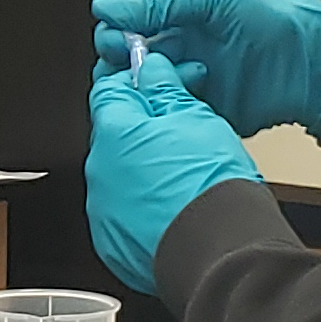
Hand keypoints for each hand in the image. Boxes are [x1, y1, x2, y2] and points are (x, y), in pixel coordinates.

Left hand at [85, 58, 264, 292]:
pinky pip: (125, 215)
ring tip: (186, 176)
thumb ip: (165, 88)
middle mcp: (99, 172)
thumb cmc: (212, 186)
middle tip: (182, 129)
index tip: (153, 79)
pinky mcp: (114, 245)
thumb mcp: (196, 118)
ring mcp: (104, 212)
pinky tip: (176, 207)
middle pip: (115, 135)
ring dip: (144, 170)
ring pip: (121, 177)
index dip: (133, 80)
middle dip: (144, 128)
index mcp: (113, 133)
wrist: (221, 252)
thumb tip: (152, 68)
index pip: (108, 90)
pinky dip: (145, 208)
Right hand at [91, 0, 320, 137]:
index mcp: (175, 20)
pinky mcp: (198, 113)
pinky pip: (167, 116)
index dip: (114, 34)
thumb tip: (107, 6)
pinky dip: (164, 111)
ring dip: (145, 87)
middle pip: (126, 63)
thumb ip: (160, 1)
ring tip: (168, 78)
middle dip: (121, 63)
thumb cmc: (270, 21)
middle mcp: (176, 52)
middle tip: (132, 63)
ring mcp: (186, 84)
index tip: (114, 39)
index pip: (125, 28)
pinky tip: (175, 101)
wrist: (309, 64)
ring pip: (143, 92)